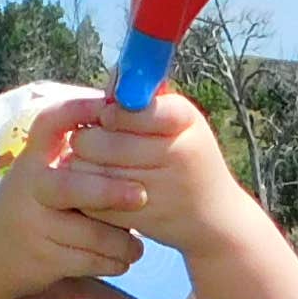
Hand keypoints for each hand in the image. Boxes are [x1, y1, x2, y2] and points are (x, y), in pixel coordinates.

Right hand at [0, 96, 151, 298]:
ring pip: (92, 234)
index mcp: (32, 160)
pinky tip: (122, 260)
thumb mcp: (41, 178)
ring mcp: (34, 225)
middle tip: (143, 196)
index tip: (110, 107)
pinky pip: (90, 261)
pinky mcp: (43, 259)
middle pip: (72, 187)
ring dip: (123, 242)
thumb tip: (134, 129)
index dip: (80, 109)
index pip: (51, 123)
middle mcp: (30, 188)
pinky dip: (114, 262)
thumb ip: (78, 161)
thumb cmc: (32, 211)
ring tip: (136, 246)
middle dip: (110, 192)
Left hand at [32, 91, 258, 268]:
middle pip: (99, 141)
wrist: (214, 217)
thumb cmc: (190, 158)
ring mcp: (159, 189)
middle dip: (86, 139)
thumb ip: (145, 101)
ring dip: (82, 166)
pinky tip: (97, 189)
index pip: (126, 109)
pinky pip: (92, 201)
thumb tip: (110, 80)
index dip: (107, 113)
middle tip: (87, 141)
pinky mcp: (139, 218)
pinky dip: (88, 194)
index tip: (105, 118)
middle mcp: (176, 153)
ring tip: (91, 164)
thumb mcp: (181, 122)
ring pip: (90, 171)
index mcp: (185, 120)